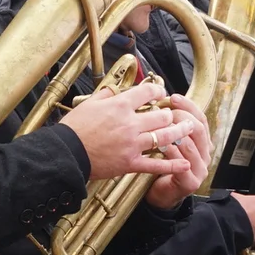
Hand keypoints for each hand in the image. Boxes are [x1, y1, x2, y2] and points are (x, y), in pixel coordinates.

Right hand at [59, 84, 194, 180]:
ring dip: (179, 131)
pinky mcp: (130, 163)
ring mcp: (132, 144)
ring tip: (189, 128)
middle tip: (174, 114)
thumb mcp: (89, 104)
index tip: (160, 92)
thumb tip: (116, 89)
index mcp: (120, 106)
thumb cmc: (74, 128)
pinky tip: (185, 163)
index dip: (157, 91)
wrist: (66, 153)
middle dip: (171, 114)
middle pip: (161, 115)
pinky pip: (155, 164)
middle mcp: (130, 123)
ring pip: (164, 136)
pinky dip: (172, 164)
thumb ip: (107, 95)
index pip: (147, 93)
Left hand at [144, 94, 211, 208]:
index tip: (173, 97)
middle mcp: (205, 154)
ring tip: (160, 127)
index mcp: (203, 141)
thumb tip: (161, 100)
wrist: (160, 193)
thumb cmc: (163, 163)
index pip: (201, 118)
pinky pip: (182, 164)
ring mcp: (200, 169)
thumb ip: (170, 124)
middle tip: (164, 113)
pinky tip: (161, 147)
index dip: (188, 106)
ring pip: (190, 145)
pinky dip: (171, 153)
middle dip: (181, 117)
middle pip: (199, 129)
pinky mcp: (191, 182)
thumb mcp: (169, 140)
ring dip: (174, 135)